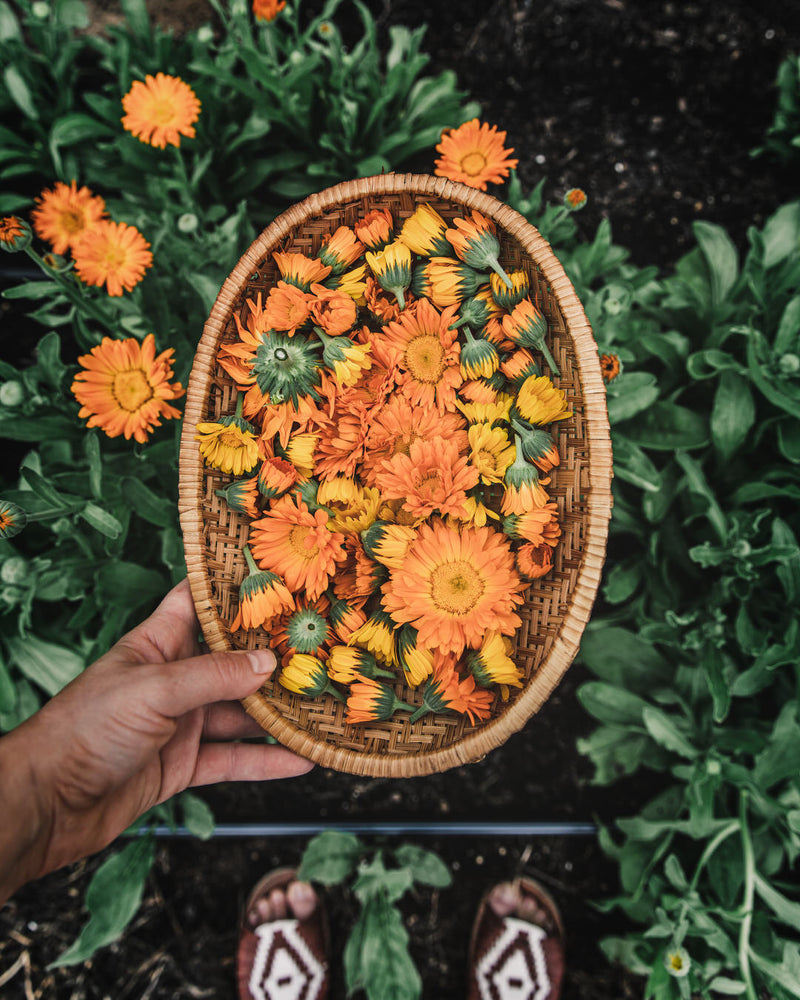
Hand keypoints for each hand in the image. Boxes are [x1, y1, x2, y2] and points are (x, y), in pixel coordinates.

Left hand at [0, 579, 311, 899]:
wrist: (46, 805)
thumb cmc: (84, 730)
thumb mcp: (154, 690)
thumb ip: (213, 676)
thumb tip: (269, 664)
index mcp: (157, 645)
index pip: (198, 602)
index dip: (232, 588)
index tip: (277, 575)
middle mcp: (173, 680)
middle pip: (232, 662)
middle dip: (273, 656)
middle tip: (321, 647)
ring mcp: (180, 723)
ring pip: (240, 712)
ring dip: (278, 712)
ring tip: (323, 705)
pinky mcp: (183, 764)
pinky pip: (234, 758)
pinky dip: (267, 760)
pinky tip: (302, 759)